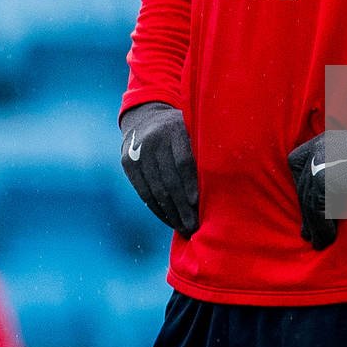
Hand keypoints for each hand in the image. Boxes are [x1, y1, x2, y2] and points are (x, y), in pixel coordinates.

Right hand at [120, 103, 198, 236]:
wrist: (145, 117)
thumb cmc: (180, 131)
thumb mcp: (191, 130)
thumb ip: (201, 152)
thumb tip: (218, 189)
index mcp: (175, 129)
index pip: (183, 161)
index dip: (190, 183)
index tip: (197, 203)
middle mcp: (154, 139)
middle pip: (169, 179)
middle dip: (182, 206)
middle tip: (193, 226)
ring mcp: (138, 151)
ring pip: (155, 189)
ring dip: (170, 212)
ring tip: (183, 228)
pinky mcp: (127, 162)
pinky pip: (143, 191)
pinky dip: (157, 208)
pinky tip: (169, 220)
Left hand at [285, 128, 346, 250]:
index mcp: (325, 140)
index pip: (297, 161)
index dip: (301, 183)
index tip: (308, 201)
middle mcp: (318, 149)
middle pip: (304, 185)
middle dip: (307, 210)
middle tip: (308, 230)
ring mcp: (320, 163)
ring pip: (309, 200)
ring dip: (313, 224)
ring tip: (317, 242)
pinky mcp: (325, 180)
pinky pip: (318, 209)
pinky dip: (322, 227)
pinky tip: (326, 240)